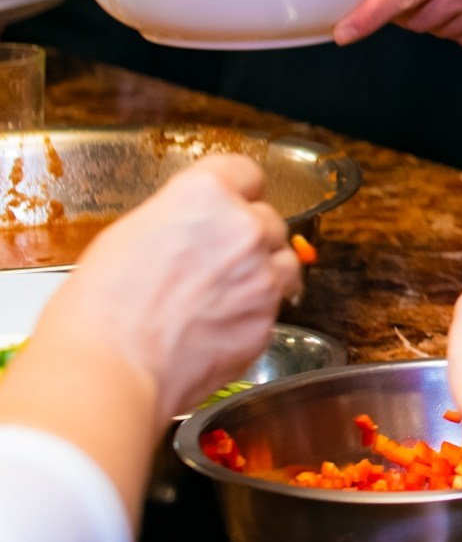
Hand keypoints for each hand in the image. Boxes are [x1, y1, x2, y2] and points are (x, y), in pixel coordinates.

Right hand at [53, 153, 298, 417]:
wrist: (110, 369)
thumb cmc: (100, 310)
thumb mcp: (125, 238)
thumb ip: (175, 222)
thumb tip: (187, 231)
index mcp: (204, 195)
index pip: (244, 172)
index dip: (237, 189)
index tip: (235, 199)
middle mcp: (243, 228)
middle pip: (265, 219)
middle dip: (245, 238)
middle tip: (212, 263)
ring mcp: (262, 275)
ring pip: (282, 261)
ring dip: (261, 273)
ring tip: (220, 296)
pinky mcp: (268, 319)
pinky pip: (274, 307)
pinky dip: (254, 314)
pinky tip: (217, 326)